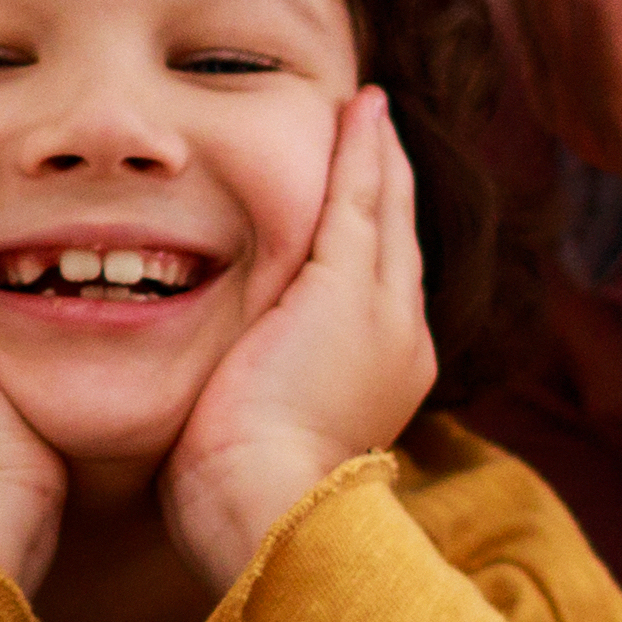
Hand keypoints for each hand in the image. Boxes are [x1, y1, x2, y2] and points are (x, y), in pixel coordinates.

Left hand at [167, 90, 445, 587]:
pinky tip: (358, 109)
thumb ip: (254, 400)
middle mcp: (400, 340)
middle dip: (387, 186)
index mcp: (381, 380)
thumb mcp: (257, 442)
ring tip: (369, 108)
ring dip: (377, 154)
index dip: (371, 241)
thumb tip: (221, 397)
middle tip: (377, 129)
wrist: (267, 513)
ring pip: (385, 214)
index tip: (360, 202)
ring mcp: (382, 313)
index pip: (378, 292)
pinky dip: (362, 151)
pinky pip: (360, 201)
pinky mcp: (347, 290)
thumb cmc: (243, 503)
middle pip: (397, 243)